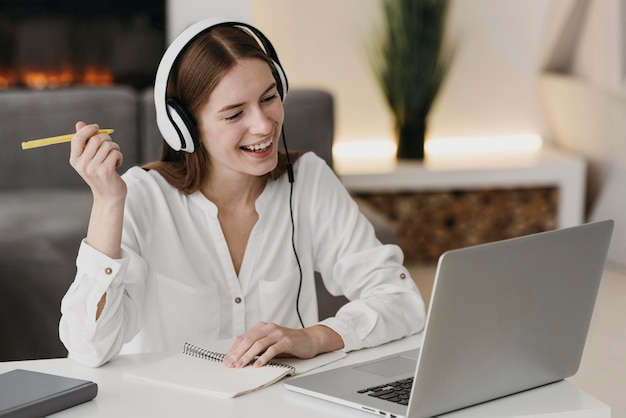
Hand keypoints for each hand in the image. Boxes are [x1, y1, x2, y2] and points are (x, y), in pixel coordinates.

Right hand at [69, 121, 126, 201]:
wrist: (108, 196)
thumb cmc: (100, 174)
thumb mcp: (90, 159)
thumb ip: (85, 142)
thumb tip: (80, 123)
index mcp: (75, 159)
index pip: (77, 138)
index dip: (88, 129)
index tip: (97, 127)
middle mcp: (82, 164)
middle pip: (96, 139)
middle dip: (107, 139)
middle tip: (111, 147)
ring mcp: (93, 168)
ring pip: (108, 145)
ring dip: (115, 149)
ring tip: (114, 157)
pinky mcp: (105, 171)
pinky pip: (115, 153)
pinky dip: (119, 156)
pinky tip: (117, 164)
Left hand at [224, 323, 343, 367]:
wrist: (309, 339)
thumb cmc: (289, 343)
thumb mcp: (270, 342)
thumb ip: (257, 346)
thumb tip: (240, 357)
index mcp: (262, 327)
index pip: (243, 337)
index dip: (234, 349)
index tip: (227, 360)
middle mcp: (268, 328)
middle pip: (249, 340)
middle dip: (238, 353)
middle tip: (231, 364)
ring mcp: (278, 333)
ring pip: (258, 344)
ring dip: (248, 356)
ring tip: (241, 365)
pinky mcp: (286, 341)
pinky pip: (272, 349)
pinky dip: (264, 358)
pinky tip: (258, 365)